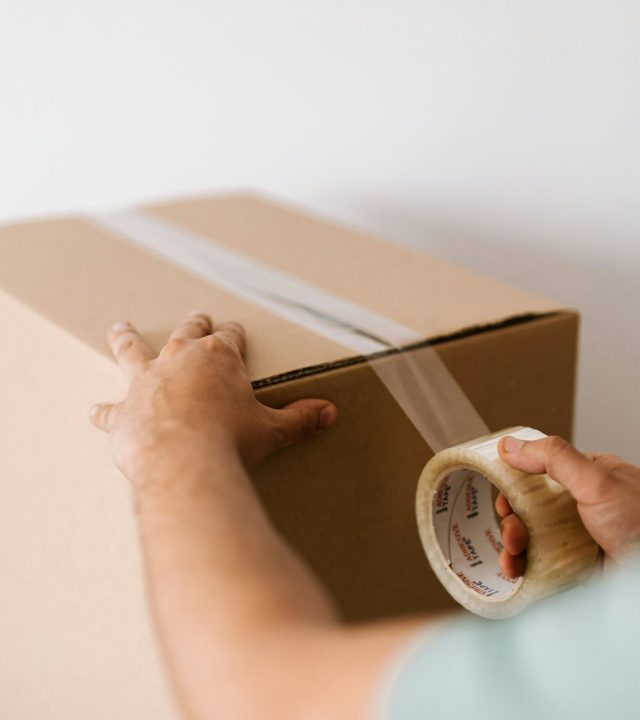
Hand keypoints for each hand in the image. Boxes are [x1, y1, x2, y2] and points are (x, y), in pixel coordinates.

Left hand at [90, 312, 337, 485]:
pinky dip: (104, 412)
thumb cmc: (232, 440)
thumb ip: (300, 419)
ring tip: (119, 328)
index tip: (234, 331)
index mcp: (218, 358)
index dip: (233, 334)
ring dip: (127, 339)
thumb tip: (330, 413)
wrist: (185, 462)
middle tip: (194, 316)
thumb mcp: (272, 429)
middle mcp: (180, 361)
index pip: (229, 336)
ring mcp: (147, 382)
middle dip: (192, 324)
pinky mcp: (124, 412)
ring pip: (133, 351)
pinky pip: (110, 410)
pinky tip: (95, 411)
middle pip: (186, 333)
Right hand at [496, 434, 639, 576]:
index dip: (514, 484)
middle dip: (511, 520)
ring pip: (531, 537)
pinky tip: (516, 570)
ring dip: (512, 545)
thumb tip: (511, 445)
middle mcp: (581, 507)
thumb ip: (554, 458)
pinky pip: (540, 565)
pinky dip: (522, 568)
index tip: (502, 497)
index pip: (539, 472)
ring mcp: (579, 538)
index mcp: (588, 478)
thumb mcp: (597, 481)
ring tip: (513, 553)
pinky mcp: (577, 567)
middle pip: (529, 508)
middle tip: (512, 530)